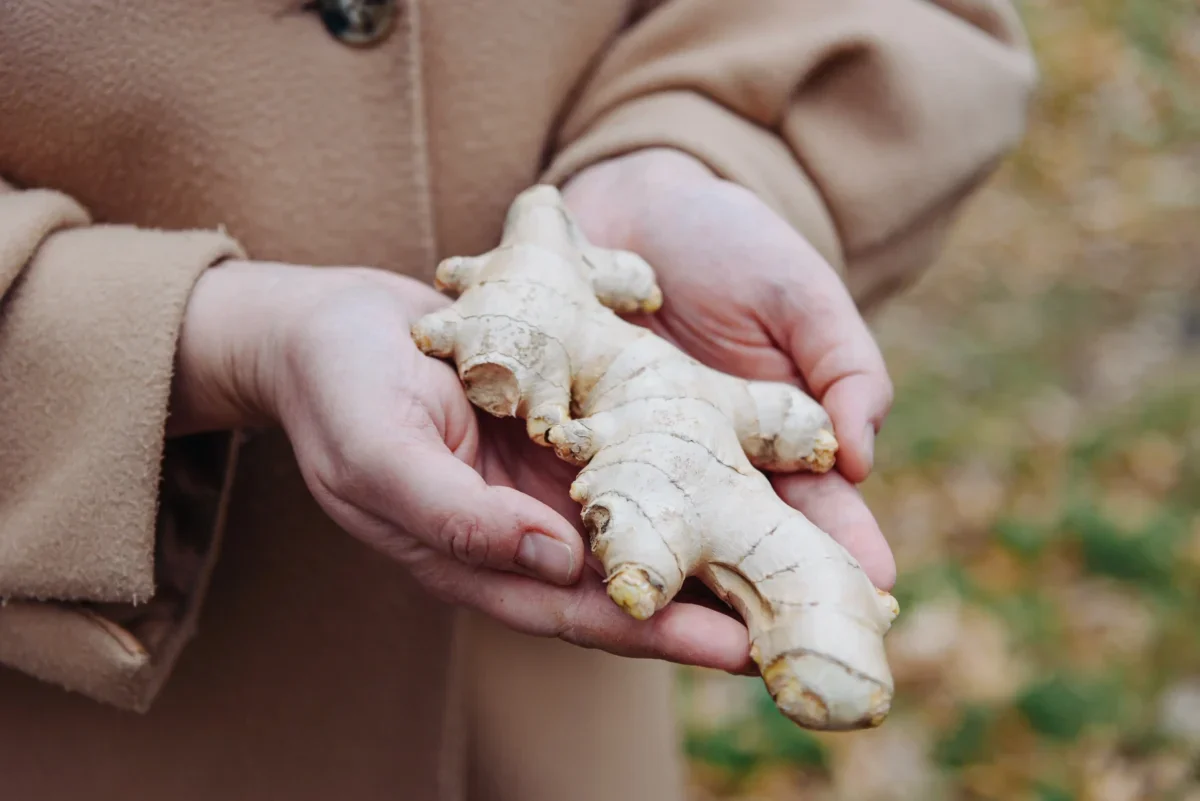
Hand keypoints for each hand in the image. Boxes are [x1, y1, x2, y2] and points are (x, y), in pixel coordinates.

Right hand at [170, 260, 754, 671]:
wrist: (328, 324)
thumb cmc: (337, 388)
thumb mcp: (378, 451)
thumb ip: (456, 515)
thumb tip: (554, 563)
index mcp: (479, 556)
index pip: (580, 611)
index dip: (657, 633)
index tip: (736, 649)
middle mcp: (524, 532)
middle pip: (630, 582)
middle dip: (710, 604)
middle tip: (798, 621)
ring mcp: (545, 484)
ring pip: (643, 526)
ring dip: (711, 544)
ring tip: (795, 557)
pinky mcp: (561, 432)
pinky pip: (632, 460)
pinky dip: (683, 474)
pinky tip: (743, 470)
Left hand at [562, 149, 896, 587]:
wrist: (633, 195)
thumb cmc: (732, 241)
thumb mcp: (799, 293)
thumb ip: (841, 364)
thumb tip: (863, 454)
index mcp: (760, 441)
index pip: (810, 509)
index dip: (839, 550)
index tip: (873, 596)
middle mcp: (690, 465)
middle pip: (724, 541)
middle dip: (748, 591)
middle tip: (769, 651)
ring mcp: (624, 454)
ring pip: (642, 527)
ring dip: (653, 572)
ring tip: (664, 620)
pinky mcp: (563, 431)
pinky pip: (568, 477)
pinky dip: (568, 512)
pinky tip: (565, 551)